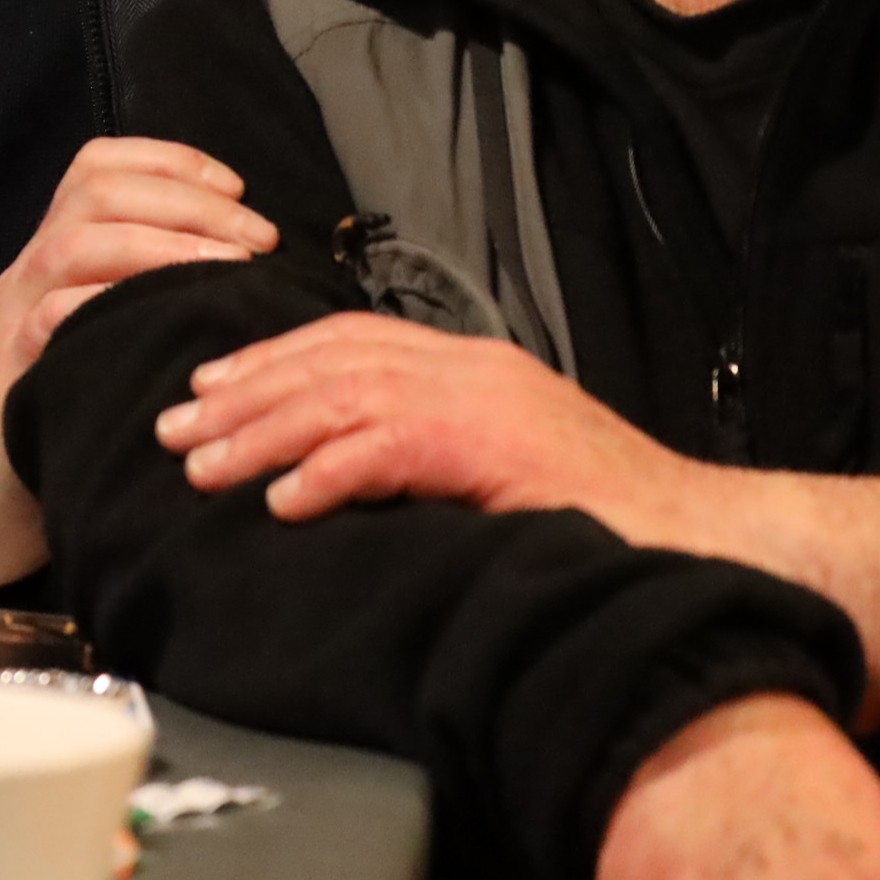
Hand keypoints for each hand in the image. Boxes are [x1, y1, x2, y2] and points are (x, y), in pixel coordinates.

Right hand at [0, 138, 274, 591]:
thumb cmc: (82, 412)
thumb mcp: (113, 334)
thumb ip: (158, 291)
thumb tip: (259, 260)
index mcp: (54, 252)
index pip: (97, 165)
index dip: (171, 161)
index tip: (238, 188)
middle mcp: (26, 272)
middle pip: (94, 193)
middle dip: (186, 202)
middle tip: (256, 238)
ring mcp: (10, 320)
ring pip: (71, 246)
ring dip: (163, 247)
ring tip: (231, 269)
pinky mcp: (7, 375)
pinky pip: (51, 321)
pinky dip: (112, 307)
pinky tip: (172, 323)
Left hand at [159, 312, 678, 523]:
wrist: (705, 539)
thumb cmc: (603, 520)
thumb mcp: (501, 469)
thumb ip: (429, 453)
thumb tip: (338, 473)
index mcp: (471, 365)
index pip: (347, 341)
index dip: (268, 362)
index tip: (206, 389)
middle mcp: (471, 369)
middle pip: (329, 361)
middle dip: (242, 393)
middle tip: (174, 428)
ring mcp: (486, 404)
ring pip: (342, 398)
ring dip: (262, 434)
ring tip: (201, 468)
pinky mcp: (496, 451)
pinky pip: (388, 449)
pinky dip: (326, 472)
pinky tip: (281, 502)